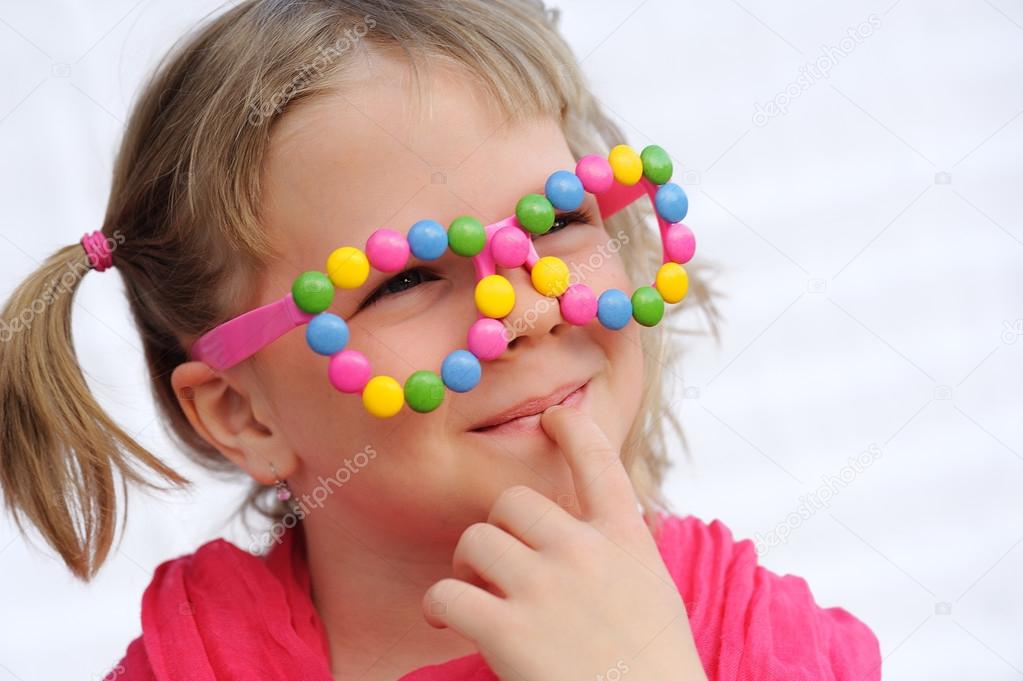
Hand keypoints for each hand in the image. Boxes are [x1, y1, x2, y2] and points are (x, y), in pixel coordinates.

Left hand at [422, 404, 707, 680]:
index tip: (555, 418)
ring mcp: (545, 587)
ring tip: (476, 597)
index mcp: (625, 540)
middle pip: (512, 502)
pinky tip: (448, 623)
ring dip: (467, 566)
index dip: (573, 430)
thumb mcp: (652, 592)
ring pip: (475, 540)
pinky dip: (439, 607)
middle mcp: (583, 551)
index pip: (599, 462)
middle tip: (499, 568)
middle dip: (499, 530)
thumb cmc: (653, 669)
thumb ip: (618, 553)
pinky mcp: (508, 631)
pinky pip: (447, 594)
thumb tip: (586, 530)